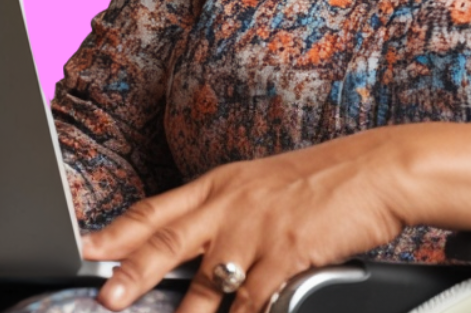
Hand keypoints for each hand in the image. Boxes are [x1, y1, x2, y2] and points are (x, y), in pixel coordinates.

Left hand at [81, 128, 409, 312]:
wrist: (380, 169)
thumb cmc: (327, 179)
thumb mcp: (266, 184)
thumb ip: (230, 212)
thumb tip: (198, 247)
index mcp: (223, 183)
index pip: (159, 208)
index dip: (121, 230)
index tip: (90, 247)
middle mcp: (233, 203)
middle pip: (169, 241)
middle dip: (132, 272)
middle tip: (107, 296)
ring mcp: (259, 229)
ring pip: (207, 283)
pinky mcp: (288, 253)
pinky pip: (253, 301)